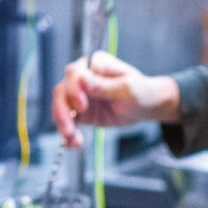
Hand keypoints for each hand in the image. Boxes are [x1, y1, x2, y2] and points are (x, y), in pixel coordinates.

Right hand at [51, 52, 178, 147]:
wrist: (146, 106)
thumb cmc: (140, 91)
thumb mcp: (127, 89)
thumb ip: (104, 86)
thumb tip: (82, 80)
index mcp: (94, 64)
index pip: (75, 73)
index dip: (74, 89)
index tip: (82, 106)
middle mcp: (82, 77)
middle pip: (62, 90)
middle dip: (62, 110)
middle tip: (69, 128)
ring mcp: (79, 94)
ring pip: (61, 106)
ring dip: (63, 123)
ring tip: (71, 138)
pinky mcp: (79, 111)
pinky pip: (68, 121)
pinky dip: (68, 133)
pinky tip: (73, 143)